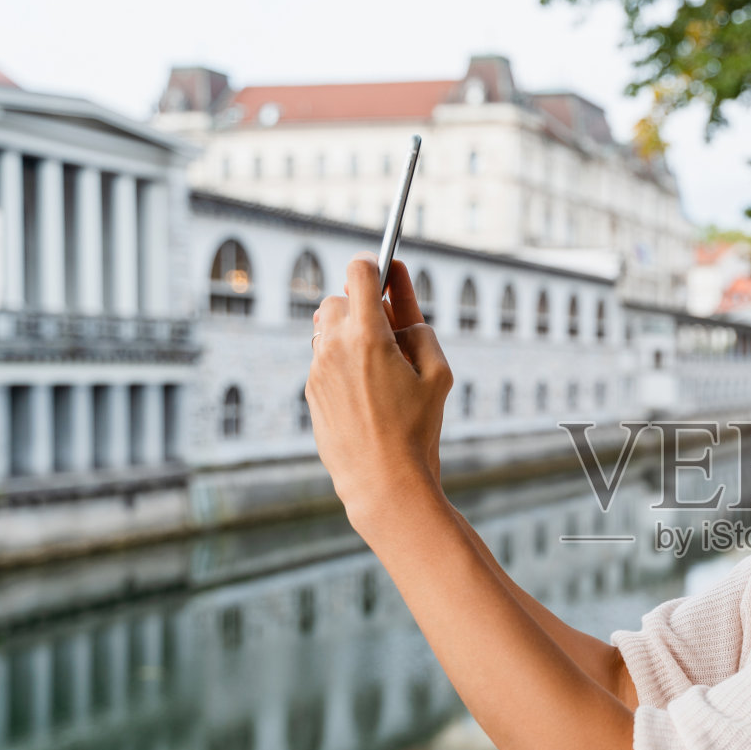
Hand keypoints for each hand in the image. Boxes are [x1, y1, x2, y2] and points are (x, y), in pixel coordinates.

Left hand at [306, 255, 451, 525]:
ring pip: (326, 329)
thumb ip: (421, 331)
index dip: (375, 266)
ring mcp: (317, 370)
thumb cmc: (416, 430)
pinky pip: (323, 360)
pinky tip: (366, 393)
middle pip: (338, 298)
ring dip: (348, 333)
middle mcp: (334, 347)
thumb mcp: (439, 376)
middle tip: (388, 328)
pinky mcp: (311, 392)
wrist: (383, 483)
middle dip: (362, 306)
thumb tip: (404, 314)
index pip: (359, 271)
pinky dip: (341, 363)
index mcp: (368, 335)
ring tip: (378, 363)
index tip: (385, 271)